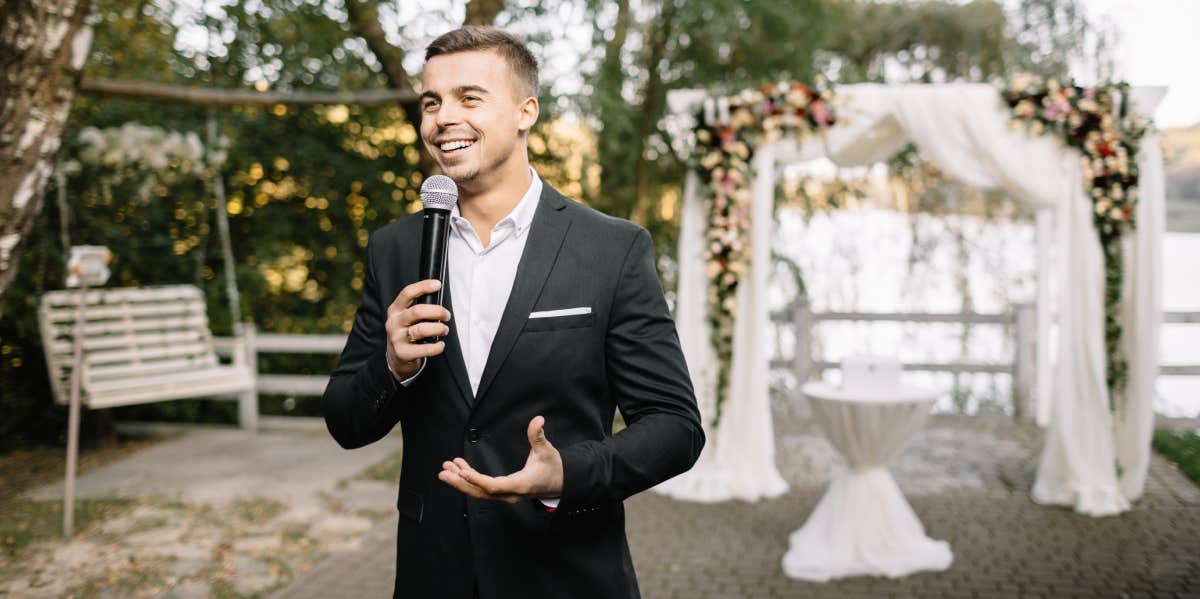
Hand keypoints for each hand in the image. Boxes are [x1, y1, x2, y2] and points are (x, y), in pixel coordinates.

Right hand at [386, 279, 451, 379]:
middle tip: (446, 315)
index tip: (437, 285)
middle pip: (418, 311)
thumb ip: (418, 309)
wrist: (397, 357)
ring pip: (421, 329)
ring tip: (444, 330)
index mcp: (395, 310)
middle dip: (437, 312)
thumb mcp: (406, 318)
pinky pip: (424, 349)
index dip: (423, 287)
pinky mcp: (403, 352)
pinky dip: (436, 347)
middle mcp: (394, 322)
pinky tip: (440, 344)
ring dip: (438, 328)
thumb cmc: (406, 333)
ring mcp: (397, 338)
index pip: (407, 293)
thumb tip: (439, 300)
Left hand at [438, 416, 563, 503]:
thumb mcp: (547, 450)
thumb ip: (538, 436)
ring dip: (461, 481)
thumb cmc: (554, 468)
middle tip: (444, 471)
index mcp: (520, 485)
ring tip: (446, 469)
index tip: (462, 471)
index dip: (477, 479)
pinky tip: (460, 469)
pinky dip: (470, 479)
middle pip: (480, 492)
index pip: (494, 485)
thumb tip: (538, 420)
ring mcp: (506, 494)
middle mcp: (510, 493)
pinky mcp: (504, 492)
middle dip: (460, 482)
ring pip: (479, 491)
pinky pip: (483, 488)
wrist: (562, 483)